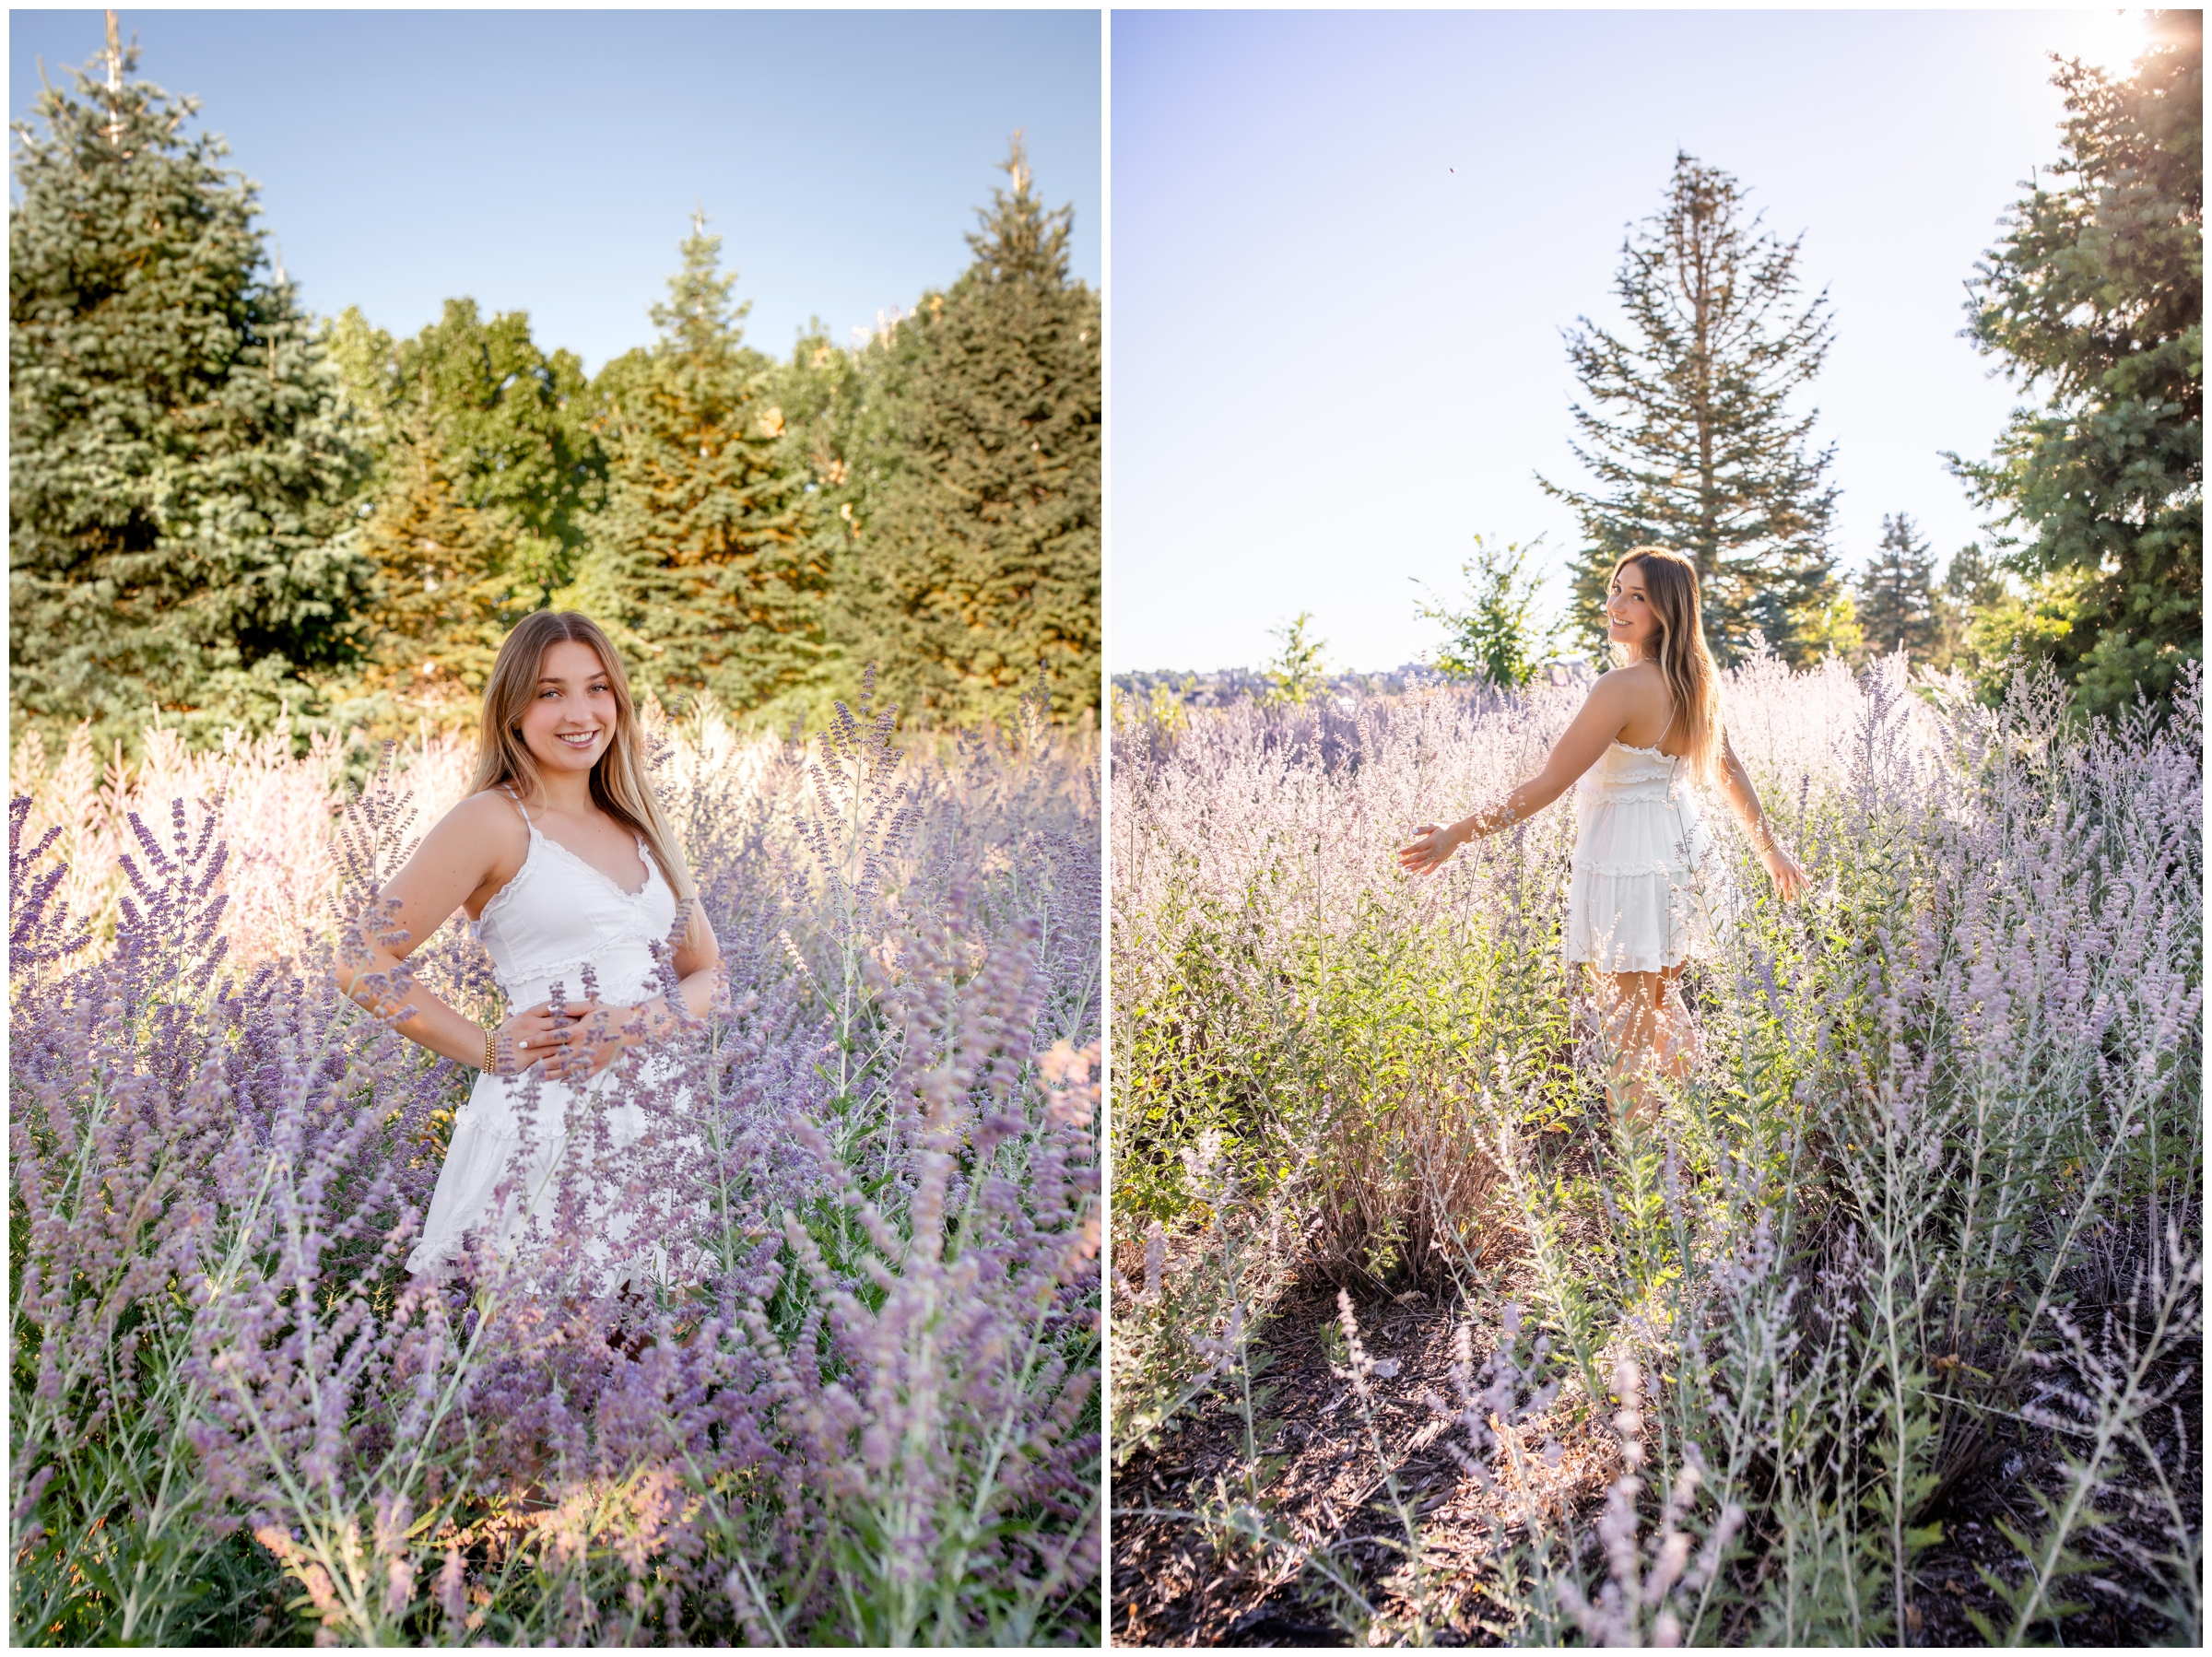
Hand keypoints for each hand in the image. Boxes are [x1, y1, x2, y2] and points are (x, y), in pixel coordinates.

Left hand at [494, 998, 633, 1078]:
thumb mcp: (591, 1006)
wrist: (635, 1027)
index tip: (522, 1043)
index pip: (552, 1037)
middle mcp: (583, 1047)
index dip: (535, 1040)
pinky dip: (572, 1080)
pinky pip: (583, 1076)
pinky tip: (561, 1083)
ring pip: (567, 1069)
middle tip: (524, 1064)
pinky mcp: (600, 1065)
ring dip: (551, 1073)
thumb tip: (551, 1007)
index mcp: (579, 1031)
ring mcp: (591, 1058)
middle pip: (556, 1056)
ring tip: (537, 1076)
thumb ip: (570, 1007)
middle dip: (539, 1060)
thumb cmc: (612, 1014)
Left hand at [1397, 822, 1461, 877]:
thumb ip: (1422, 829)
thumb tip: (1412, 831)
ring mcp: (1438, 855)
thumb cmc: (1444, 829)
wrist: (1458, 835)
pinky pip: (1434, 867)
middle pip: (1418, 857)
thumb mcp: (1433, 826)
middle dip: (1407, 861)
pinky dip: (1428, 871)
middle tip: (1398, 864)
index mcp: (1430, 841)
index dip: (1407, 851)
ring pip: (1425, 863)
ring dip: (1415, 867)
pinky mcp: (1442, 859)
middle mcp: (1433, 850)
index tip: (1398, 854)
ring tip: (1406, 870)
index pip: (1416, 848)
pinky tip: (1422, 874)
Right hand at [1761, 845, 1807, 901]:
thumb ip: (1798, 866)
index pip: (1801, 878)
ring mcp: (1781, 872)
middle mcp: (1789, 871)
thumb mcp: (1790, 860)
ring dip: (1787, 895)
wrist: (1770, 848)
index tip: (1810, 890)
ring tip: (1788, 903)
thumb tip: (1804, 871)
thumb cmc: (1779, 854)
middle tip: (1799, 901)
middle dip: (1797, 893)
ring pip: (1785, 885)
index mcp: (1793, 868)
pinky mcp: (1774, 872)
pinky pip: (1776, 882)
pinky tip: (1777, 894)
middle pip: (1794, 884)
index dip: (1806, 884)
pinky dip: (1777, 888)